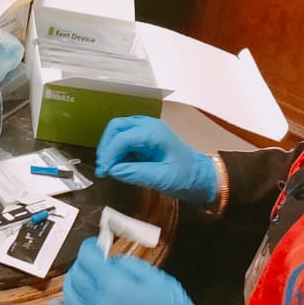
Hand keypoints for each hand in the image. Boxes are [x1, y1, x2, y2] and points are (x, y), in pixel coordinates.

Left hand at [49, 240, 201, 304]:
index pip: (88, 259)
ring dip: (73, 284)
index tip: (93, 246)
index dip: (89, 247)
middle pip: (76, 277)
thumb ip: (126, 265)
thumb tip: (108, 261)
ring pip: (70, 299)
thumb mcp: (155, 279)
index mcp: (116, 288)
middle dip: (82, 265)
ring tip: (82, 280)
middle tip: (91, 263)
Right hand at [95, 115, 218, 202]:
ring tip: (108, 167)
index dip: (109, 154)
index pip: (122, 138)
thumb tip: (112, 171)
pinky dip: (116, 148)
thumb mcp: (162, 179)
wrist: (201, 177)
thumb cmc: (184, 177)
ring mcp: (145, 128)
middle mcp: (147, 125)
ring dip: (109, 147)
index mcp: (153, 133)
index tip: (103, 172)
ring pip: (118, 130)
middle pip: (116, 127)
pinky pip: (124, 136)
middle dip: (106, 146)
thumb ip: (136, 174)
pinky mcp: (144, 136)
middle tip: (103, 167)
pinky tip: (117, 163)